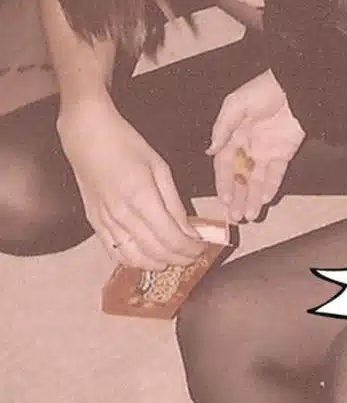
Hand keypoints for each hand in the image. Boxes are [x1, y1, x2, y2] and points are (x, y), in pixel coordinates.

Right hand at [59, 99, 203, 269]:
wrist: (88, 138)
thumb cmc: (128, 146)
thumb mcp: (160, 168)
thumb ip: (174, 202)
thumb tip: (189, 230)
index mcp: (142, 198)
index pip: (171, 237)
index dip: (189, 249)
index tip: (202, 248)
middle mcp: (122, 216)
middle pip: (155, 251)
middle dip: (178, 258)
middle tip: (193, 256)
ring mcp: (105, 222)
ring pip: (134, 257)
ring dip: (157, 264)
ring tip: (173, 260)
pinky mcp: (93, 224)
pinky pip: (113, 252)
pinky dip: (133, 261)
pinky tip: (146, 259)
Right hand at [208, 69, 305, 221]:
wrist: (296, 86)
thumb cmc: (263, 90)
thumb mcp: (236, 104)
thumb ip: (222, 128)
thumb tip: (209, 151)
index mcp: (233, 134)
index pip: (224, 164)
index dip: (222, 182)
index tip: (223, 200)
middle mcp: (249, 146)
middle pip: (240, 176)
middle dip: (237, 197)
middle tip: (235, 217)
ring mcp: (267, 150)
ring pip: (257, 179)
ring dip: (253, 198)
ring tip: (249, 216)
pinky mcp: (285, 152)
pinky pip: (276, 173)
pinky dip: (271, 187)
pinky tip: (265, 200)